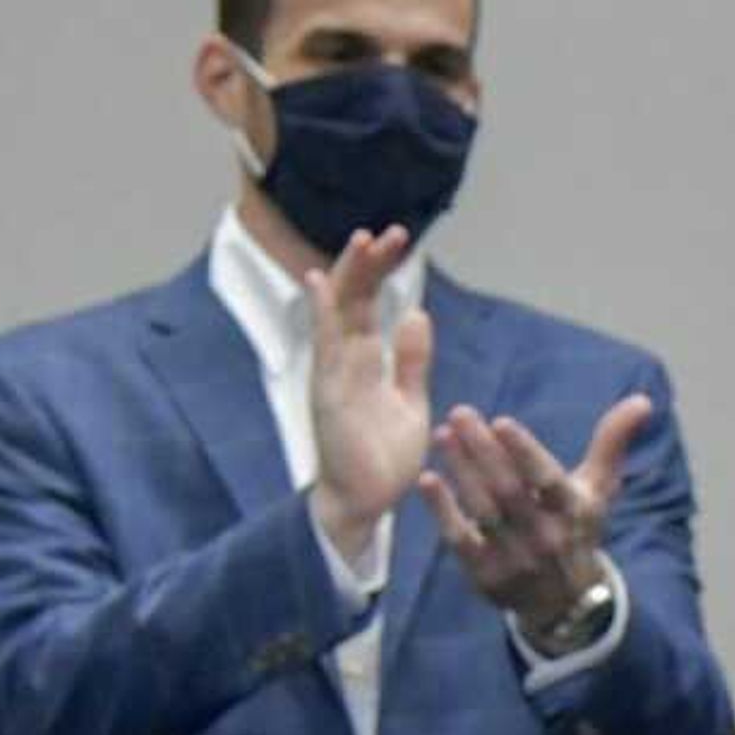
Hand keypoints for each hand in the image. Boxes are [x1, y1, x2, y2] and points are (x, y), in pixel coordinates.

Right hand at [302, 227, 435, 559]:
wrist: (366, 501)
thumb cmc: (383, 455)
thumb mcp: (409, 400)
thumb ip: (410, 360)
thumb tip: (415, 314)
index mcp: (365, 361)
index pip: (369, 305)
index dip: (381, 272)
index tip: (399, 240)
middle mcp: (344, 361)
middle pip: (352, 300)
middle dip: (368, 265)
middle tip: (390, 232)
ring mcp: (333, 374)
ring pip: (338, 314)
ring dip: (350, 277)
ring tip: (365, 241)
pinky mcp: (329, 393)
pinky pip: (325, 347)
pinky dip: (323, 314)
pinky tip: (319, 281)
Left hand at [421, 397, 651, 637]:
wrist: (567, 602)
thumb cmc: (577, 529)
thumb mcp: (598, 490)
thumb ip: (612, 443)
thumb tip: (642, 400)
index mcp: (574, 512)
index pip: (549, 480)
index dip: (525, 451)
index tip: (501, 421)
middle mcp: (547, 536)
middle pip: (510, 490)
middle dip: (483, 449)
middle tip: (459, 413)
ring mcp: (516, 558)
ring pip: (484, 510)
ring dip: (461, 470)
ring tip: (442, 435)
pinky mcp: (487, 576)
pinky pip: (461, 540)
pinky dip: (443, 510)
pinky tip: (428, 480)